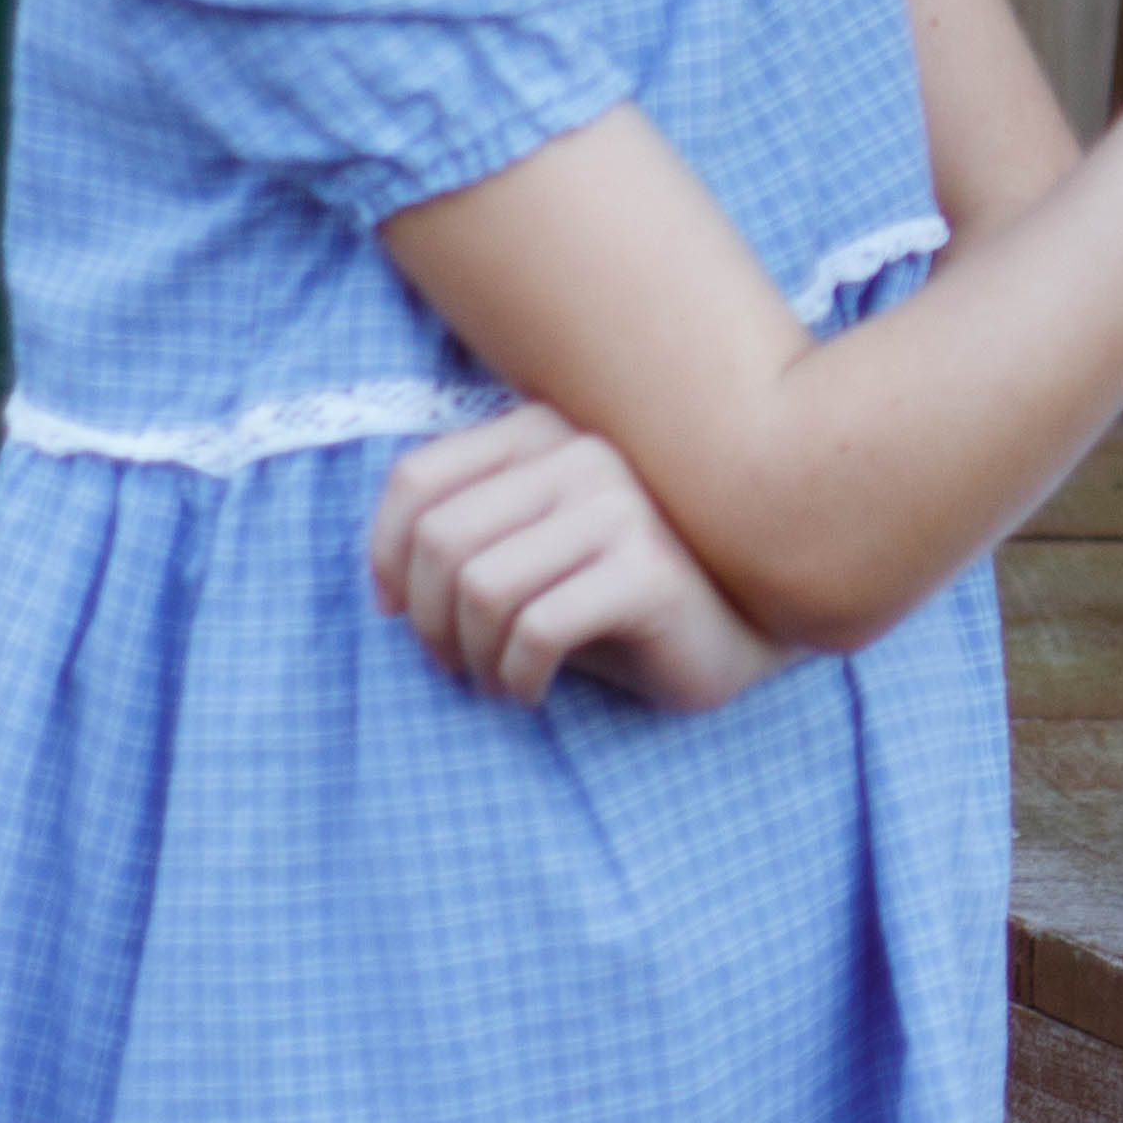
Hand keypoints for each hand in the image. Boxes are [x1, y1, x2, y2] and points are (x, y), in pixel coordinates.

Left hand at [368, 403, 788, 711]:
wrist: (737, 632)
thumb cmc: (613, 598)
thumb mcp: (531, 552)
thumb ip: (469, 534)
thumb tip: (385, 587)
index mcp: (547, 433)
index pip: (417, 477)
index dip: (384, 555)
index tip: (398, 612)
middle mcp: (585, 452)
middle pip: (441, 538)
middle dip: (426, 621)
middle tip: (451, 663)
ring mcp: (623, 505)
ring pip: (482, 586)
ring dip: (470, 654)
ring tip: (493, 677)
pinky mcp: (649, 568)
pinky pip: (538, 629)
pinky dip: (516, 675)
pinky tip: (531, 689)